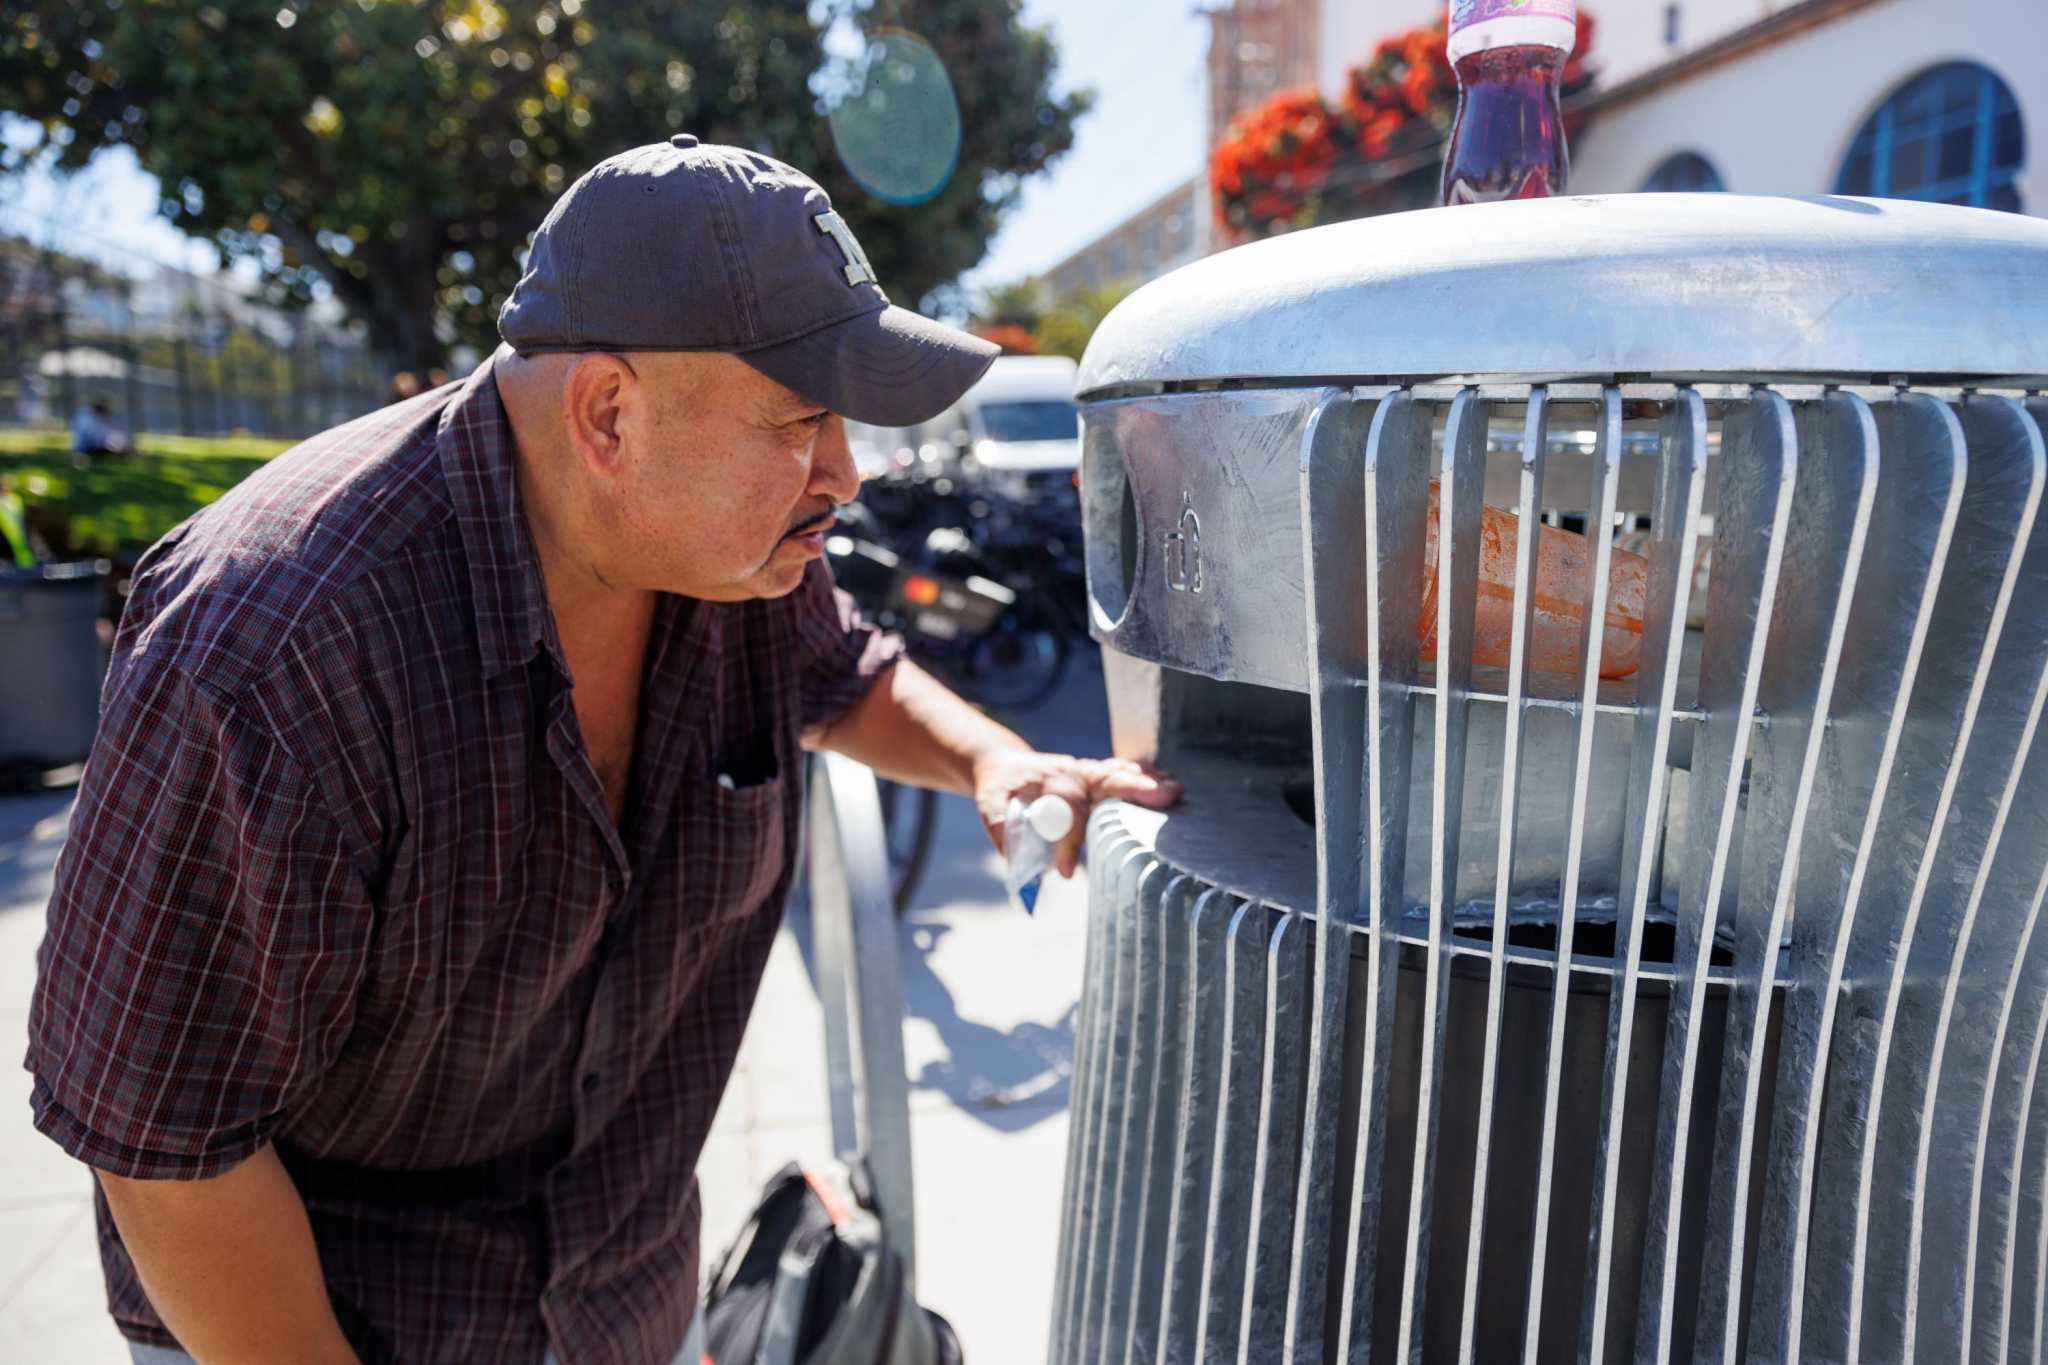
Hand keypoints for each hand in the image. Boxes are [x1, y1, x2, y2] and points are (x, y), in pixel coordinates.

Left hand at [971, 748, 1182, 877]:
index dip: (1067, 842)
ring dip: (1146, 783)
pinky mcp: (1096, 777)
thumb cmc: (999, 789)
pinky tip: (1170, 785)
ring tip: (1174, 791)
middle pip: (1105, 780)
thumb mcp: (991, 807)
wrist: (1003, 764)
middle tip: (1162, 797)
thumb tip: (1023, 870)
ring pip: (1119, 776)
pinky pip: (1122, 775)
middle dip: (1132, 789)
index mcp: (1047, 781)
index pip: (1065, 810)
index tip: (1063, 872)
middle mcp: (1073, 772)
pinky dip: (1144, 779)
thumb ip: (1004, 832)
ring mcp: (1087, 773)